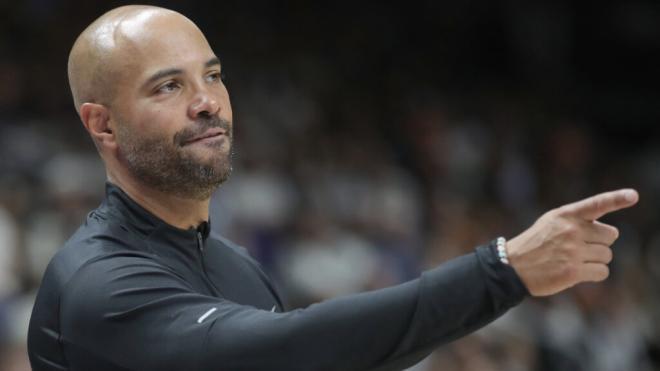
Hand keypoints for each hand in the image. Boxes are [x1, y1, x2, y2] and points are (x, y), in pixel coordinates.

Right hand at [507, 189, 638, 295]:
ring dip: (596, 259)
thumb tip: (610, 233)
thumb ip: (577, 220)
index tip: (633, 196)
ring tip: (575, 260)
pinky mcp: (574, 271)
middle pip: (610, 236)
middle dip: (600, 242)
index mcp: (566, 215)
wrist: (513, 266)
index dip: (617, 199)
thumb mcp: (551, 222)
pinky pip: (602, 271)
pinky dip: (595, 273)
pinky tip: (578, 272)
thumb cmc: (535, 243)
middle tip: (581, 247)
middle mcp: (571, 230)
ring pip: (607, 255)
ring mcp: (573, 251)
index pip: (596, 204)